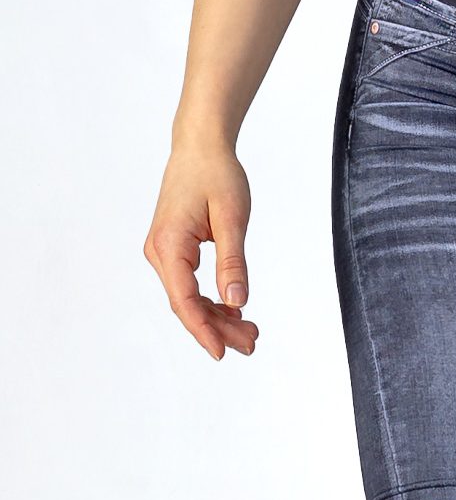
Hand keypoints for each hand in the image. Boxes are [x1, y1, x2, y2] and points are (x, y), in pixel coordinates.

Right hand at [144, 144, 258, 360]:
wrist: (201, 147)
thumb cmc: (217, 174)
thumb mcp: (232, 218)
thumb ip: (234, 262)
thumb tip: (237, 302)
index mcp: (169, 245)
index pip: (184, 300)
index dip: (204, 329)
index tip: (223, 352)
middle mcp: (159, 252)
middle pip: (186, 303)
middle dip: (218, 328)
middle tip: (252, 343)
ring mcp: (164, 251)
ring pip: (188, 296)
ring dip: (217, 316)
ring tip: (250, 331)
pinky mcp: (174, 248)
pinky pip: (190, 283)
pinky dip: (211, 298)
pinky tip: (234, 310)